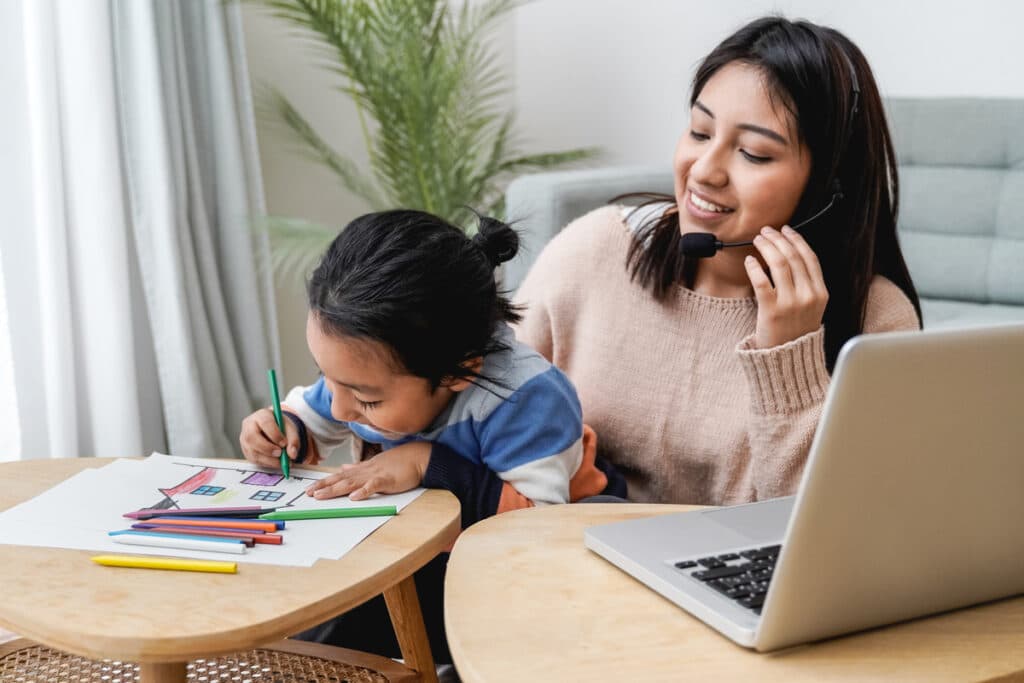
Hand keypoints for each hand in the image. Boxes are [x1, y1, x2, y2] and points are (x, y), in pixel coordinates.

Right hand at [239, 408, 307, 469]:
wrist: (274, 430)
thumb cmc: (281, 427)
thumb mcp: (290, 429)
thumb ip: (293, 440)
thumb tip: (292, 454)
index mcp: (261, 415)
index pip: (265, 423)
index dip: (274, 434)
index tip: (284, 444)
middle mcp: (249, 426)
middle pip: (252, 437)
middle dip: (267, 448)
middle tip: (280, 454)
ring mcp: (244, 438)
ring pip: (252, 451)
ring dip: (268, 459)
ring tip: (281, 461)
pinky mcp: (245, 450)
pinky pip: (253, 459)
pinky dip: (266, 463)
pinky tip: (275, 462)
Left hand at [305, 441, 430, 500]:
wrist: (419, 457)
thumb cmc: (400, 461)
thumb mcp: (376, 463)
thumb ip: (359, 467)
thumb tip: (344, 466)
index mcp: (363, 468)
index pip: (340, 475)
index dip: (325, 481)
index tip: (311, 488)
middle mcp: (366, 470)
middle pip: (341, 479)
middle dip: (323, 486)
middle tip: (309, 493)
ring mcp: (376, 474)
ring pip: (351, 482)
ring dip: (335, 489)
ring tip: (321, 496)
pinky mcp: (388, 480)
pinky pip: (373, 486)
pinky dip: (363, 491)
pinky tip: (354, 498)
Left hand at [744, 226, 828, 348]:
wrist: (789, 360)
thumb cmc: (796, 331)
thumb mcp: (812, 307)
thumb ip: (807, 284)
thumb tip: (789, 254)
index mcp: (821, 293)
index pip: (809, 257)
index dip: (796, 239)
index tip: (786, 230)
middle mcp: (808, 295)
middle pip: (792, 257)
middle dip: (778, 239)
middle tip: (766, 231)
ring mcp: (791, 303)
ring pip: (778, 264)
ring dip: (766, 247)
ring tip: (758, 240)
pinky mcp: (772, 310)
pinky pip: (761, 281)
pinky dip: (755, 267)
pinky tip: (749, 260)